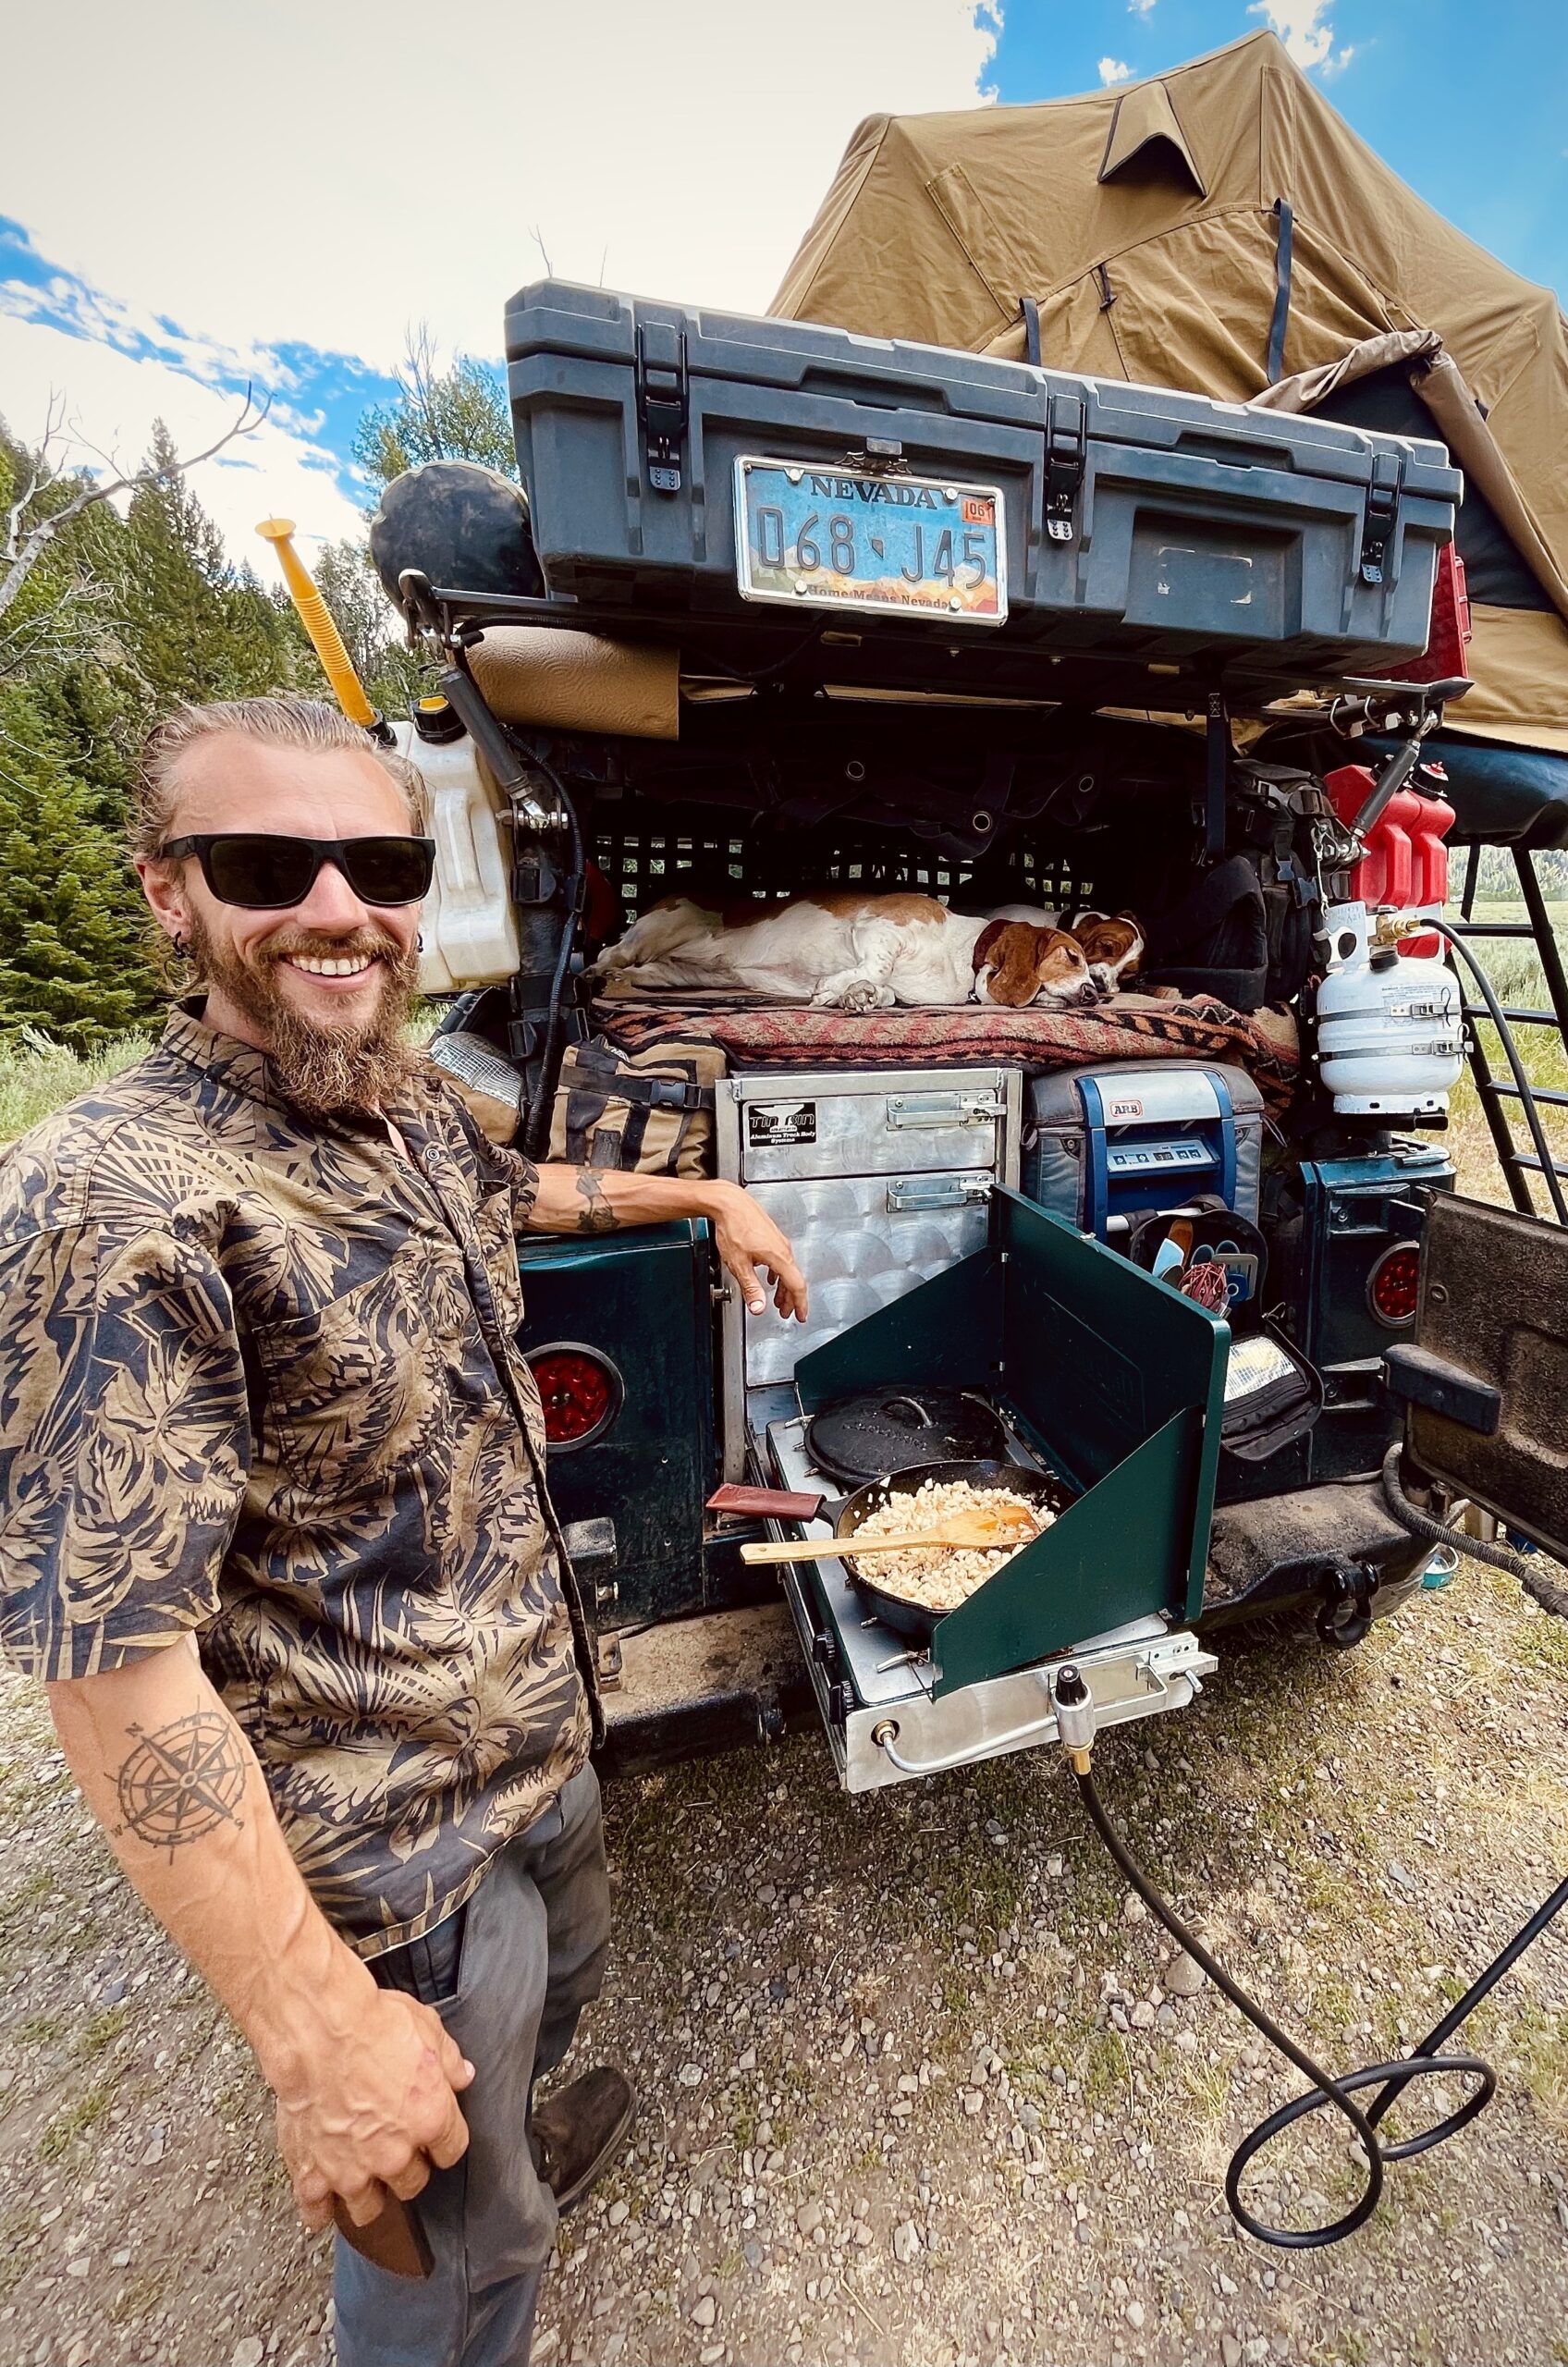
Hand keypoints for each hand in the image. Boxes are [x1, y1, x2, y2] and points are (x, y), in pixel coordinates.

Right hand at [270, 1980, 474, 2231]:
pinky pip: (317, 2213)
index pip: (451, 2151)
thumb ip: (449, 2058)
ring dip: (368, 2195)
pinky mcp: (313, 2173)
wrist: (318, 2029)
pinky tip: (322, 2202)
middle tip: (394, 2150)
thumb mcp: (427, 2027)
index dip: (442, 2143)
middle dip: (406, 2168)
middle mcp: (395, 2154)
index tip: (433, 2138)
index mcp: (430, 2120)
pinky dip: (319, 2210)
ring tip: (363, 2180)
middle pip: (412, 2183)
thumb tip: (462, 2074)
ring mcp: (352, 2169)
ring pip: (369, 2209)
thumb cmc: (370, 2023)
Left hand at [708, 1182, 808, 1321]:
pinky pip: (781, 1260)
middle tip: (788, 1312)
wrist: (728, 1202)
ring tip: (778, 1300)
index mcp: (779, 1256)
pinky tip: (770, 1276)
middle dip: (791, 1299)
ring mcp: (778, 1241)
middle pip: (793, 1279)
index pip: (797, 1286)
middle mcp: (783, 1248)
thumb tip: (759, 1307)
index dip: (800, 1304)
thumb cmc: (733, 1226)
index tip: (800, 1315)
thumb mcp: (739, 1264)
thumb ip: (751, 1288)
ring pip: (787, 1269)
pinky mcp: (771, 1236)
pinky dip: (778, 1274)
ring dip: (784, 1287)